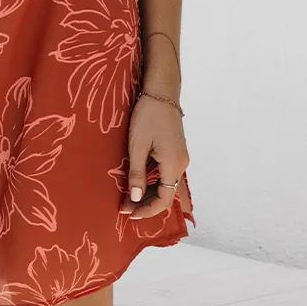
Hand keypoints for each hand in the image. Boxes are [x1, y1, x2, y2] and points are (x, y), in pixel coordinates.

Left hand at [118, 92, 188, 219]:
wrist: (161, 93)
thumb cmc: (148, 116)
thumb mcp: (137, 145)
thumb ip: (137, 173)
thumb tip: (135, 198)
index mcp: (173, 165)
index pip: (164, 200)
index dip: (146, 210)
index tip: (128, 213)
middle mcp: (181, 164)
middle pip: (167, 194)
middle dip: (146, 204)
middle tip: (125, 207)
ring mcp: (180, 158)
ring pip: (167, 185)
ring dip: (149, 193)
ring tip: (129, 197)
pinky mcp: (175, 151)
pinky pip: (167, 174)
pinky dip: (154, 183)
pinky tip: (141, 183)